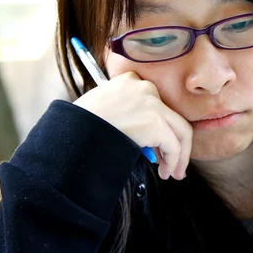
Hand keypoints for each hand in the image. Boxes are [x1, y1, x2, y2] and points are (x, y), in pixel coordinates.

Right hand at [74, 71, 191, 179]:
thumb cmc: (80, 125)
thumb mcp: (104, 107)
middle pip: (173, 117)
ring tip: (171, 173)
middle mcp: (145, 87)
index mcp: (131, 80)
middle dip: (176, 143)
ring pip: (181, 131)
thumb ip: (127, 112)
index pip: (157, 103)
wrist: (71, 132)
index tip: (158, 146)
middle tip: (172, 163)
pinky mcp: (155, 123)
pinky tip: (165, 173)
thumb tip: (147, 138)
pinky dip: (173, 162)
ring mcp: (152, 104)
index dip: (162, 127)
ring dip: (179, 156)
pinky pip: (174, 146)